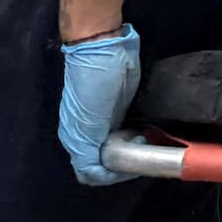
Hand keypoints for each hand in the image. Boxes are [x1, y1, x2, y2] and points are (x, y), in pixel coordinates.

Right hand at [58, 25, 141, 185]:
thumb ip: (87, 150)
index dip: (111, 175)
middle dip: (124, 163)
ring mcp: (104, 122)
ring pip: (116, 150)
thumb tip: (94, 173)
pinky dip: (135, 137)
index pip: (90, 173)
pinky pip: (125, 133)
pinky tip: (145, 131)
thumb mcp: (87, 121)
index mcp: (76, 139)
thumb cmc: (92, 81)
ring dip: (131, 151)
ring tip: (146, 139)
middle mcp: (88, 134)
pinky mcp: (119, 110)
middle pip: (104, 164)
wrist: (104, 46)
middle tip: (141, 148)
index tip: (132, 164)